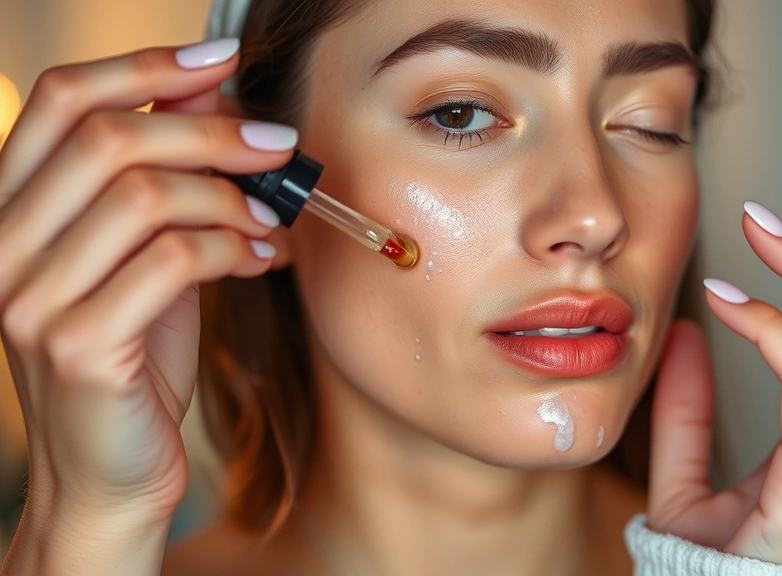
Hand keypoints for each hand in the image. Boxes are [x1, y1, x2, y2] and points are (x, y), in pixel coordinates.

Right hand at [0, 40, 293, 524]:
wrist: (110, 475)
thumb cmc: (133, 363)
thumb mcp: (145, 257)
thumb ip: (164, 182)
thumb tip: (212, 93)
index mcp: (9, 212)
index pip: (58, 101)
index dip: (144, 67)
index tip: (223, 58)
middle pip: (106, 140)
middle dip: (210, 132)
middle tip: (279, 145)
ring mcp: (28, 299)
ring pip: (142, 196)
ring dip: (230, 196)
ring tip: (274, 217)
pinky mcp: (79, 346)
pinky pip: (171, 261)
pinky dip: (232, 247)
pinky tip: (264, 256)